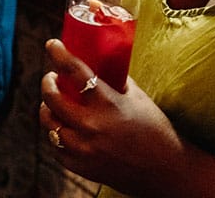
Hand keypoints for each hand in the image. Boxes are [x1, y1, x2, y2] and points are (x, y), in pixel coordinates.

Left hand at [39, 39, 183, 194]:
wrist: (166, 170)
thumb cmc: (155, 129)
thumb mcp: (137, 97)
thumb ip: (115, 81)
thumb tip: (99, 63)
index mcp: (107, 104)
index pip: (74, 72)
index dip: (59, 55)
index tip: (51, 45)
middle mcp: (91, 126)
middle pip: (52, 98)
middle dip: (47, 83)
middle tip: (52, 78)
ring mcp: (83, 149)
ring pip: (48, 123)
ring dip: (48, 109)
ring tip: (53, 103)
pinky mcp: (80, 167)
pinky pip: (56, 147)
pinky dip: (57, 135)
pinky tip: (62, 128)